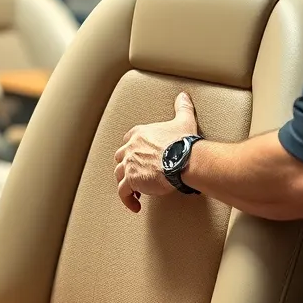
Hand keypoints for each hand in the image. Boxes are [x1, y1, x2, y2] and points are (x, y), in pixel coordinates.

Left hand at [113, 91, 198, 212]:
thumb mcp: (183, 120)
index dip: (131, 149)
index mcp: (140, 134)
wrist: (183, 160)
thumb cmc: (184, 142)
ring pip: (119, 175)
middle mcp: (131, 148)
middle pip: (120, 157)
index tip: (137, 156)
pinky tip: (136, 206)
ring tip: (135, 193)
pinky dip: (127, 200)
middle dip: (126, 166)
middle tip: (136, 175)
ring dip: (125, 184)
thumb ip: (182, 107)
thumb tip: (183, 96)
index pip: (127, 140)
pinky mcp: (132, 181)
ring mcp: (129, 164)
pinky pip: (123, 193)